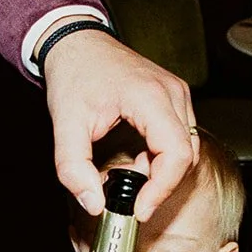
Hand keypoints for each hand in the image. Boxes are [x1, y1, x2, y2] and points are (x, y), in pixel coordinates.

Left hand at [41, 26, 196, 220]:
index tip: (140, 208)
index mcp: (150, 96)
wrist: (76, 42)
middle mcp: (171, 93)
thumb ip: (73, 167)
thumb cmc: (74, 73)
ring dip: (162, 170)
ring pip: (188, 147)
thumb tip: (93, 202)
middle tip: (132, 198)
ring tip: (128, 173)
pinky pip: (181, 136)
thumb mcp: (64, 124)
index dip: (162, 188)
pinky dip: (162, 157)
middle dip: (161, 183)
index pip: (177, 154)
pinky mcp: (173, 97)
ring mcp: (176, 93)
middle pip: (187, 155)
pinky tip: (136, 159)